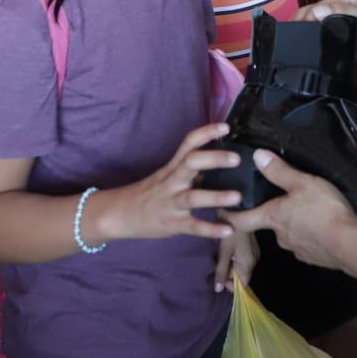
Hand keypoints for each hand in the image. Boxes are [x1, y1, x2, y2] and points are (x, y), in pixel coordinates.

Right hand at [106, 124, 243, 241]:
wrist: (119, 214)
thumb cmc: (149, 193)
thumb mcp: (167, 176)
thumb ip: (190, 169)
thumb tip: (219, 160)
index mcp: (172, 168)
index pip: (188, 144)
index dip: (205, 133)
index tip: (225, 127)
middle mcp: (171, 182)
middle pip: (191, 164)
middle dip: (214, 159)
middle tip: (237, 158)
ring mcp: (170, 203)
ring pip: (192, 197)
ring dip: (215, 197)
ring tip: (237, 197)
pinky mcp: (171, 224)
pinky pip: (192, 226)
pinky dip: (210, 229)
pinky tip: (228, 229)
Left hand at [215, 230, 258, 292]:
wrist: (241, 210)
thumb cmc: (231, 232)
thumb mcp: (223, 252)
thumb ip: (221, 272)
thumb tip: (218, 290)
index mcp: (248, 265)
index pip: (242, 285)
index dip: (231, 286)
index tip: (219, 279)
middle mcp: (254, 261)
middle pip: (240, 276)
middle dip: (228, 274)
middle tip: (216, 266)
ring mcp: (253, 253)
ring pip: (240, 266)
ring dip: (230, 265)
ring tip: (219, 258)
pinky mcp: (251, 246)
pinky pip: (242, 258)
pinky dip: (233, 258)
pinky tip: (225, 251)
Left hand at [227, 151, 356, 270]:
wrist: (350, 245)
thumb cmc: (322, 210)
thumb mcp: (302, 183)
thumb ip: (280, 171)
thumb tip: (256, 156)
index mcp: (272, 217)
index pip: (241, 220)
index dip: (230, 215)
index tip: (222, 210)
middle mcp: (279, 236)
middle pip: (269, 225)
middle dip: (275, 214)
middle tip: (285, 201)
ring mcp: (296, 249)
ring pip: (290, 234)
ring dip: (295, 225)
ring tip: (309, 212)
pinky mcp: (313, 258)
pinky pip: (307, 244)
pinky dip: (310, 236)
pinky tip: (322, 228)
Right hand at [296, 0, 356, 64]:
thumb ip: (343, 11)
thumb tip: (318, 10)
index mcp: (342, 0)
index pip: (316, 6)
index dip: (304, 16)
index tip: (295, 28)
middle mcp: (338, 12)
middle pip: (313, 18)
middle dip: (301, 26)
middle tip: (290, 39)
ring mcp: (339, 29)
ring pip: (317, 32)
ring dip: (308, 38)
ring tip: (295, 48)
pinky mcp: (342, 44)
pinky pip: (326, 46)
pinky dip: (317, 49)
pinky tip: (309, 55)